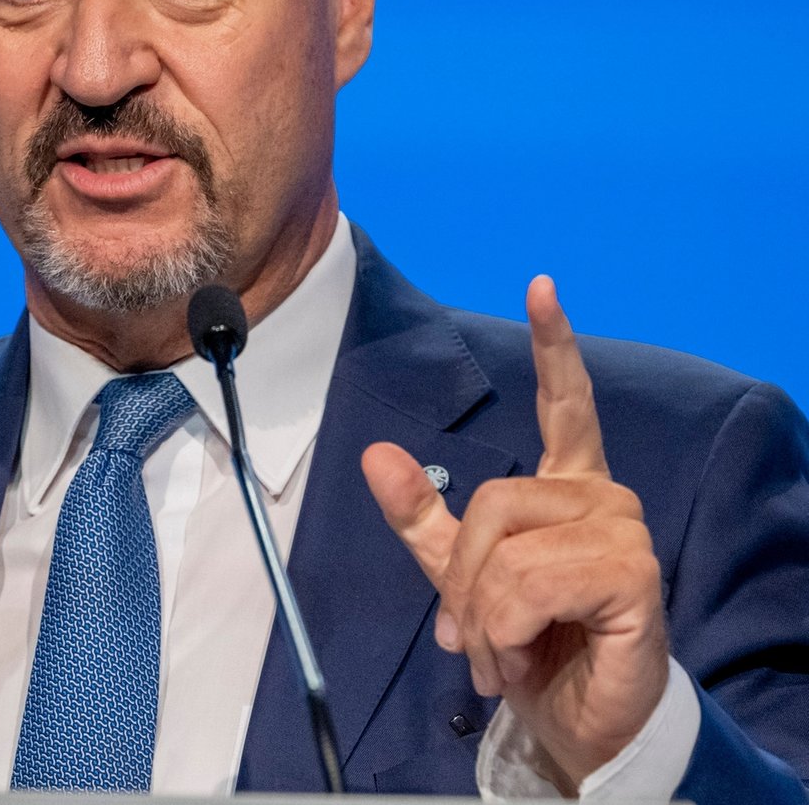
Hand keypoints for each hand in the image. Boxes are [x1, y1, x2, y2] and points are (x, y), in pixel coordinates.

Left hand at [362, 276, 668, 790]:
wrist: (579, 723)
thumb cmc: (533, 645)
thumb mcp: (459, 575)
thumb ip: (421, 515)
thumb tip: (377, 453)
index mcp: (567, 487)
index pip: (565, 404)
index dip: (554, 347)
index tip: (542, 287)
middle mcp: (602, 498)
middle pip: (490, 502)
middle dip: (465, 580)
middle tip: (477, 636)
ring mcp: (624, 534)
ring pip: (505, 550)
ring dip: (484, 618)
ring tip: (506, 653)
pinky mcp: (633, 578)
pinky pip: (529, 586)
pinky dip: (508, 633)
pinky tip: (529, 658)